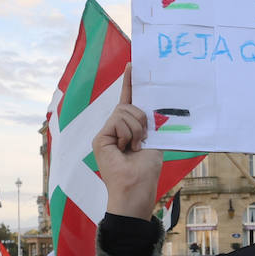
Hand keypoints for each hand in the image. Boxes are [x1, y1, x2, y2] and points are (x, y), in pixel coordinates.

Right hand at [93, 65, 162, 218]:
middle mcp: (115, 129)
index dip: (130, 84)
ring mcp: (106, 133)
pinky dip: (126, 134)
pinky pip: (117, 121)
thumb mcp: (154, 141)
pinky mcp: (100, 138)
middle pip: (128, 106)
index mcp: (128, 129)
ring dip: (135, 130)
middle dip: (140, 121)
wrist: (136, 188)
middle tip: (142, 141)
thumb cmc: (146, 171)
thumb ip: (150, 124)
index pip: (128, 101)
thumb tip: (154, 109)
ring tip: (133, 148)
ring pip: (123, 112)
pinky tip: (125, 149)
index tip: (133, 66)